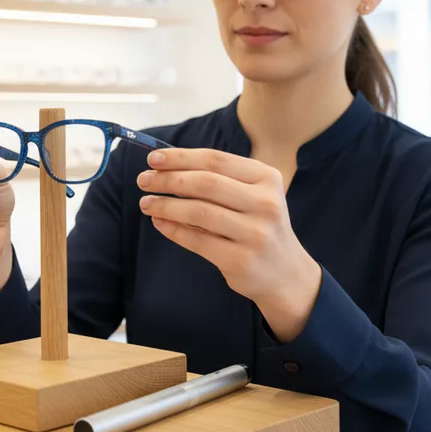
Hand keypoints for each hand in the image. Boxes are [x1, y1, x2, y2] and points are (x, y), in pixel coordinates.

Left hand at [136, 148, 321, 341]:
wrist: (287, 274)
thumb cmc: (260, 227)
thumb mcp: (254, 196)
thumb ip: (219, 180)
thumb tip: (167, 168)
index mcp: (267, 178)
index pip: (216, 160)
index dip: (181, 157)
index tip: (153, 158)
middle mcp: (265, 203)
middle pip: (206, 183)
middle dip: (168, 179)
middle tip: (143, 180)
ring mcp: (255, 233)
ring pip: (199, 212)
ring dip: (166, 205)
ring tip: (146, 203)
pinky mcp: (241, 260)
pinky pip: (197, 240)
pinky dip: (173, 230)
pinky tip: (159, 222)